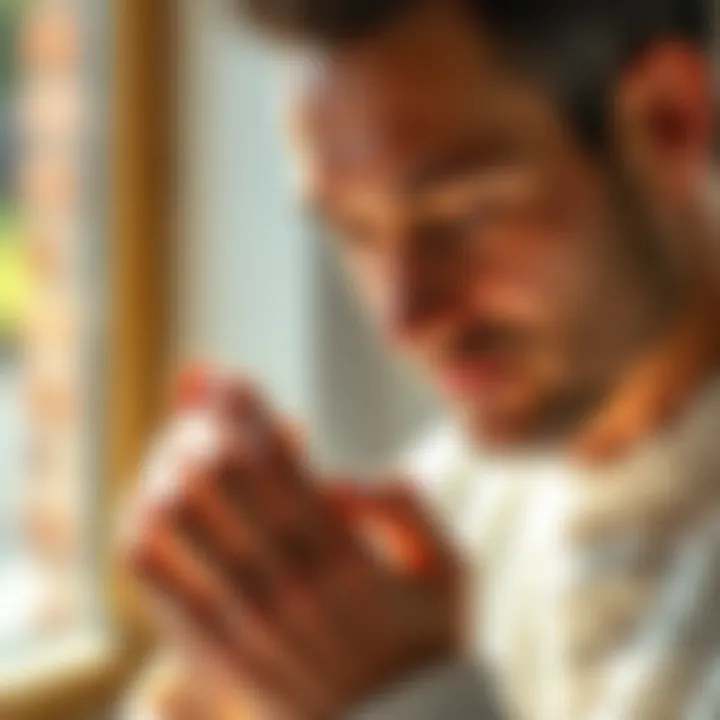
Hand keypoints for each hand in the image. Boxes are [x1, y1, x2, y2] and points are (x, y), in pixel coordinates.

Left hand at [123, 371, 460, 719]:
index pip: (280, 464)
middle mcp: (289, 587)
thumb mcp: (448, 563)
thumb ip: (401, 505)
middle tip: (204, 396)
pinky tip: (149, 498)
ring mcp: (246, 621)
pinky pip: (155, 581)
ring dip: (169, 466)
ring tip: (181, 442)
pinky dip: (142, 527)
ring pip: (179, 521)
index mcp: (346, 560)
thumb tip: (333, 479)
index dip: (251, 411)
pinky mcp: (215, 649)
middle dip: (206, 422)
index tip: (233, 375)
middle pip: (222, 479)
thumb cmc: (428, 637)